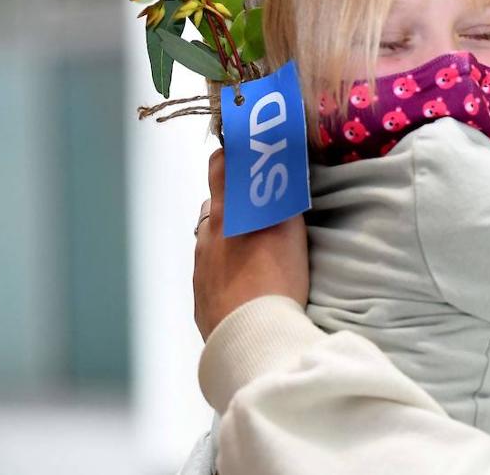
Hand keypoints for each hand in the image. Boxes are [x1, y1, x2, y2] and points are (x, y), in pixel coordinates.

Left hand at [193, 149, 308, 340]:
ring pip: (211, 240)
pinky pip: (211, 272)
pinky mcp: (203, 299)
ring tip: (256, 251)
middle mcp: (206, 237)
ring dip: (229, 238)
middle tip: (263, 207)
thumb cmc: (275, 279)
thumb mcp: (289, 230)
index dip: (233, 155)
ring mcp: (201, 269)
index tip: (250, 153)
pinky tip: (246, 282)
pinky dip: (226, 270)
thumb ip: (282, 198)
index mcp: (225, 214)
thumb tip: (283, 171)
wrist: (252, 336)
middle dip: (234, 200)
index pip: (220, 165)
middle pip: (215, 204)